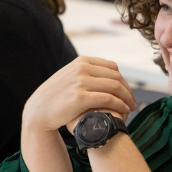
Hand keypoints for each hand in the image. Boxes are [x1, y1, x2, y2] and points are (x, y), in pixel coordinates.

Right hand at [22, 56, 136, 134]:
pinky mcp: (80, 97)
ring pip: (115, 86)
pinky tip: (124, 111)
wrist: (38, 111)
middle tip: (133, 102)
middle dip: (128, 90)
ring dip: (127, 98)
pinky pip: (108, 98)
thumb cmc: (55, 97)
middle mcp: (82, 68)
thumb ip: (85, 72)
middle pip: (116, 76)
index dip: (124, 80)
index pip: (112, 67)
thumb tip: (104, 72)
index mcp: (81, 61)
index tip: (128, 92)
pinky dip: (120, 104)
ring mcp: (80, 81)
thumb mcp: (69, 76)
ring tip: (131, 108)